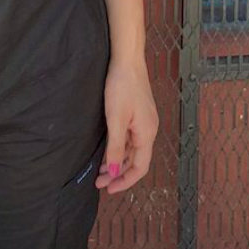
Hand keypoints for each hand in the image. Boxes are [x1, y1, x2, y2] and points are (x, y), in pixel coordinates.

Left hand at [95, 56, 157, 194]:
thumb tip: (115, 172)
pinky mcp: (139, 113)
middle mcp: (149, 129)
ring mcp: (145, 121)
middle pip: (137, 160)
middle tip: (100, 182)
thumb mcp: (116, 119)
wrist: (128, 59)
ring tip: (101, 169)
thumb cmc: (122, 87)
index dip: (125, 181)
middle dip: (119, 173)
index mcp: (147, 133)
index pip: (140, 167)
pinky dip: (120, 148)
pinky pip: (131, 138)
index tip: (108, 189)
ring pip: (133, 150)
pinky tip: (109, 150)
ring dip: (119, 161)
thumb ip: (116, 147)